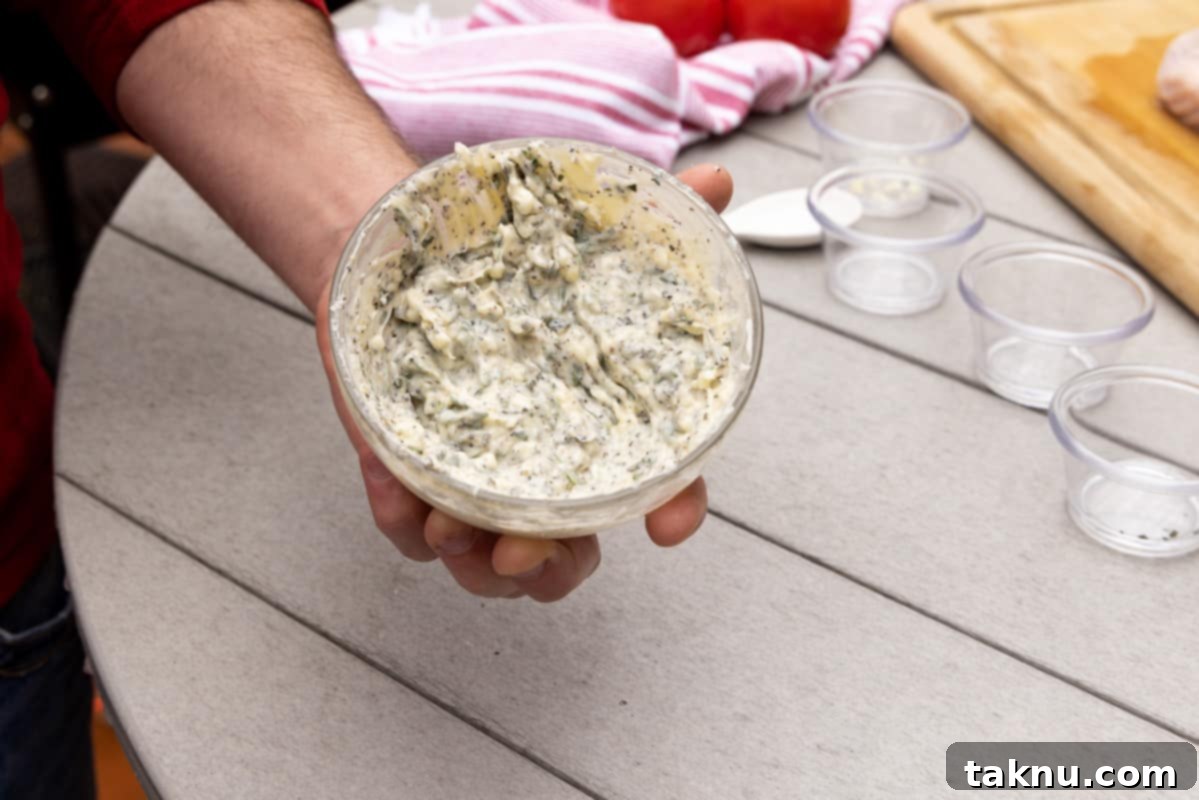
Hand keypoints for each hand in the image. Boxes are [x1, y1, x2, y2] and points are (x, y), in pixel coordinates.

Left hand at [315, 164, 733, 601]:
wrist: (408, 247)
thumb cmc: (509, 257)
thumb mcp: (586, 231)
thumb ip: (656, 215)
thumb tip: (717, 181)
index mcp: (601, 424)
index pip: (657, 484)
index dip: (675, 510)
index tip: (671, 525)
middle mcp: (544, 461)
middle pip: (567, 553)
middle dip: (549, 566)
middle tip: (521, 551)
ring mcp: (476, 474)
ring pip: (485, 562)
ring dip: (469, 560)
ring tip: (445, 524)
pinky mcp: (410, 468)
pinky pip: (406, 526)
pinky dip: (400, 519)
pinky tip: (394, 490)